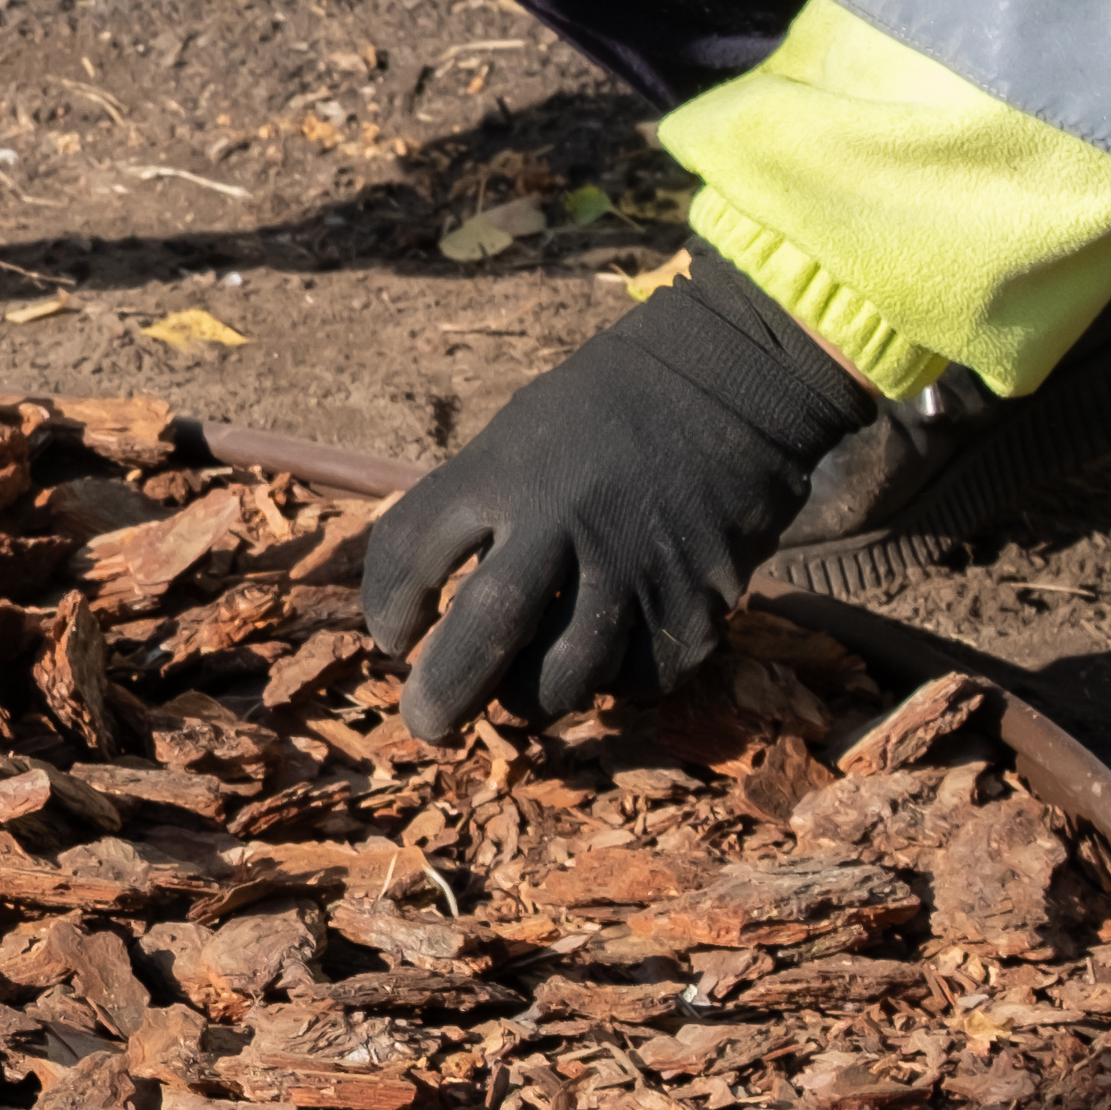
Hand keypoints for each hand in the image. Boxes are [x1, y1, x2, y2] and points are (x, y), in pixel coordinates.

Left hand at [357, 255, 884, 736]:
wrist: (725, 384)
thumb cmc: (598, 416)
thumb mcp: (512, 440)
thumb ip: (468, 514)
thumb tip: (419, 612)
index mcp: (502, 473)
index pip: (410, 553)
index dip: (385, 609)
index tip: (393, 639)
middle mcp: (562, 524)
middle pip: (484, 636)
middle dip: (444, 696)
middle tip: (428, 725)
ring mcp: (633, 568)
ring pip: (567, 679)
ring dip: (532, 699)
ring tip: (520, 689)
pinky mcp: (696, 600)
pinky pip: (641, 680)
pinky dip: (615, 684)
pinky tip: (606, 657)